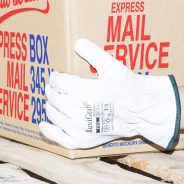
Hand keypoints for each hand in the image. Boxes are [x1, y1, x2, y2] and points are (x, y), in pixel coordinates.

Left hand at [40, 38, 180, 149]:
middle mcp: (77, 111)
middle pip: (53, 97)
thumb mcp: (112, 66)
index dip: (57, 76)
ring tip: (57, 99)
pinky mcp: (82, 141)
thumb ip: (93, 53)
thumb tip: (77, 43)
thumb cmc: (127, 87)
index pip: (57, 82)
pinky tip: (43, 124)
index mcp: (83, 91)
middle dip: (54, 89)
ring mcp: (78, 128)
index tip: (61, 75)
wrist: (141, 111)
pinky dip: (49, 131)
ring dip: (51, 104)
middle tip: (60, 86)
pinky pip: (59, 138)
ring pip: (53, 114)